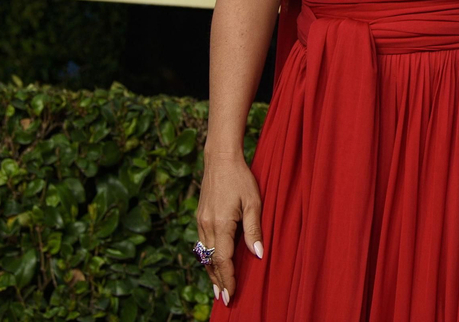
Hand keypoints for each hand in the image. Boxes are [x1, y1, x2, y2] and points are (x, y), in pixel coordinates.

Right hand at [196, 151, 263, 306]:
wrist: (220, 160)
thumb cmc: (241, 179)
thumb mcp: (254, 202)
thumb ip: (254, 230)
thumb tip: (258, 255)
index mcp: (221, 224)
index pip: (223, 260)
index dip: (228, 280)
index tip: (230, 296)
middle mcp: (206, 226)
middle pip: (211, 262)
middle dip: (218, 281)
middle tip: (224, 299)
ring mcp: (200, 222)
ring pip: (204, 255)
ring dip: (211, 272)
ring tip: (218, 288)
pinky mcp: (200, 217)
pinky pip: (202, 244)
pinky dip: (207, 258)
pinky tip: (212, 263)